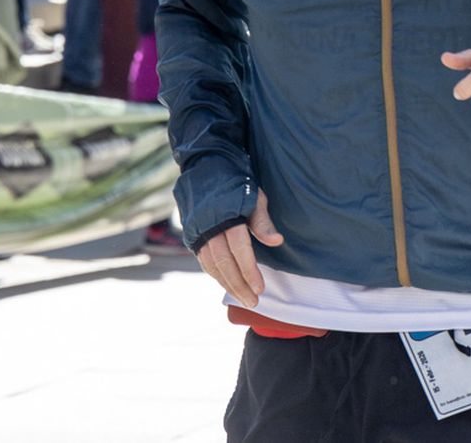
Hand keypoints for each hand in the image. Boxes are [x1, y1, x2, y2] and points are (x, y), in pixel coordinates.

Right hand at [195, 189, 284, 308]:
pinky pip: (204, 261)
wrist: (205, 168)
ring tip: (243, 298)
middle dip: (239, 285)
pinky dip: (216, 275)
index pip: (239, 249)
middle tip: (253, 302)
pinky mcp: (193, 235)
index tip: (260, 289)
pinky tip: (227, 283)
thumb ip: (262, 220)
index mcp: (227, 216)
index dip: (249, 271)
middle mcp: (209, 227)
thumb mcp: (254, 195)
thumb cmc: (236, 182)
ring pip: (211, 265)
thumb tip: (277, 241)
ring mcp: (199, 232)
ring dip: (227, 284)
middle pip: (224, 263)